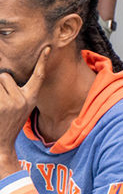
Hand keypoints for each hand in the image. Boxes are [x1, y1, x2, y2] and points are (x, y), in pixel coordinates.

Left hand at [0, 47, 48, 175]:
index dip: (42, 62)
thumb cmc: (8, 123)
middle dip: (0, 84)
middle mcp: (23, 100)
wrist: (1, 144)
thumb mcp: (22, 108)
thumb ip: (19, 92)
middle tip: (1, 100)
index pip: (38, 76)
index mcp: (30, 98)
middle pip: (5, 76)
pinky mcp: (0, 106)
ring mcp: (10, 103)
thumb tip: (4, 75)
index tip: (46, 48)